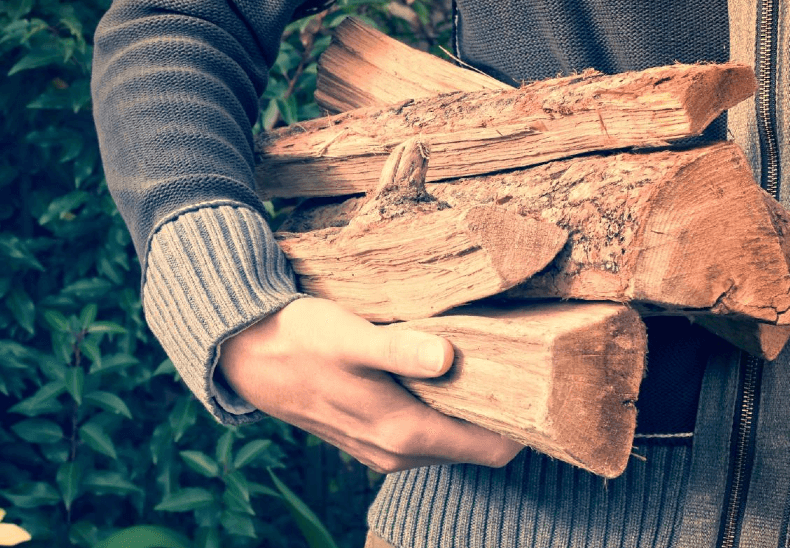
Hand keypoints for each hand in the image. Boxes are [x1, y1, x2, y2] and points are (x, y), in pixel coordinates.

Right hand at [218, 297, 522, 472]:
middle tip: (521, 367)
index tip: (544, 386)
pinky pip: (424, 434)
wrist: (245, 354)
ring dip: (468, 412)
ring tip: (487, 367)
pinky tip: (441, 376)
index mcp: (402, 433)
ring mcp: (382, 450)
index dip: (523, 423)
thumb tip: (447, 357)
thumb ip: (400, 350)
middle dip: (499, 414)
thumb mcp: (350, 336)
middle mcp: (397, 453)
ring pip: (448, 440)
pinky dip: (440, 412)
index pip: (491, 448)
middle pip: (473, 446)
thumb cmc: (299, 338)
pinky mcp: (369, 438)